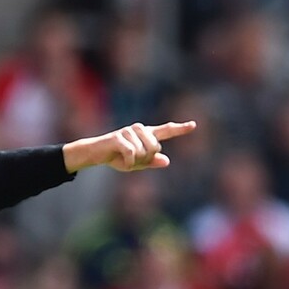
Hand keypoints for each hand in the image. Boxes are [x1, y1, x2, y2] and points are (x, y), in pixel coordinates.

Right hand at [62, 121, 196, 172]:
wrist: (95, 154)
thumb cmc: (116, 158)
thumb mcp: (136, 164)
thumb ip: (151, 162)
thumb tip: (166, 161)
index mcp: (145, 135)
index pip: (165, 131)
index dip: (180, 129)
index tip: (193, 125)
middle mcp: (139, 129)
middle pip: (156, 148)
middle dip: (146, 159)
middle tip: (132, 160)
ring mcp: (129, 131)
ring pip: (144, 152)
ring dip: (135, 161)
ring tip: (124, 159)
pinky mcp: (119, 137)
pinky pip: (131, 153)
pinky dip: (128, 163)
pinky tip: (122, 163)